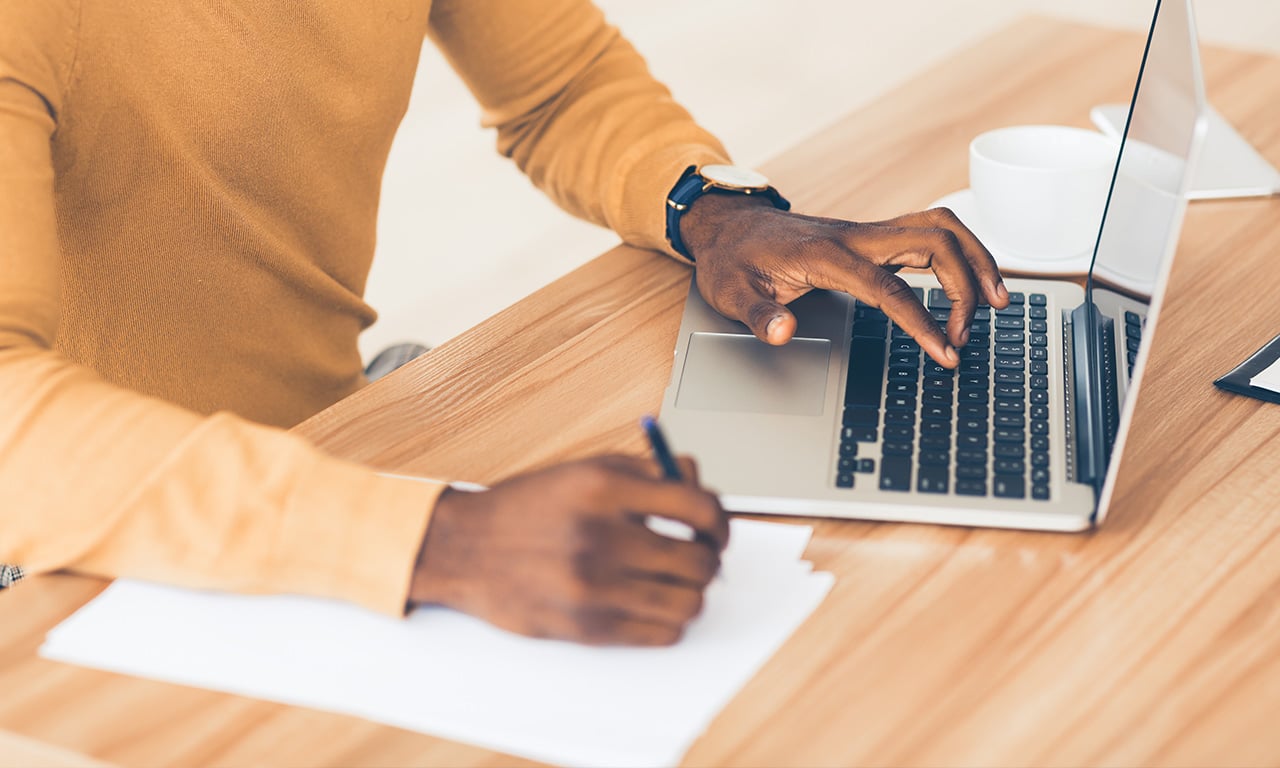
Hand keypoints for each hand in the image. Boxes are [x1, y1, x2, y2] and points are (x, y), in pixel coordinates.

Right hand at [408, 455, 728, 645]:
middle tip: (697, 556)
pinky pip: (662, 634)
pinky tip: (651, 603)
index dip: (719, 520)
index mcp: (604, 488)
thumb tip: (698, 481)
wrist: (464, 549)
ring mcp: (594, 586)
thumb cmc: (527, 508)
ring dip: (691, 594)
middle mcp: (601, 536)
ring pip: (688, 604)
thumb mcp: (583, 470)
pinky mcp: (587, 626)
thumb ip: (646, 470)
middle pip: (699, 561)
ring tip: (674, 583)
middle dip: (708, 560)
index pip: (697, 507)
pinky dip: (668, 621)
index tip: (716, 528)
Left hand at [681, 193, 1009, 366]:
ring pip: (941, 227)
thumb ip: (758, 315)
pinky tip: (971, 283)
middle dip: (965, 285)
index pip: (890, 288)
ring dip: (975, 259)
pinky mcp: (874, 237)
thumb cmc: (733, 260)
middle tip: (967, 334)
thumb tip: (783, 333)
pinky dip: (961, 253)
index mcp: (827, 255)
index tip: (946, 352)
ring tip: (997, 301)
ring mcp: (869, 233)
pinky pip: (931, 233)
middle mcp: (857, 236)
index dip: (923, 321)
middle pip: (935, 241)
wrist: (729, 225)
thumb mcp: (731, 292)